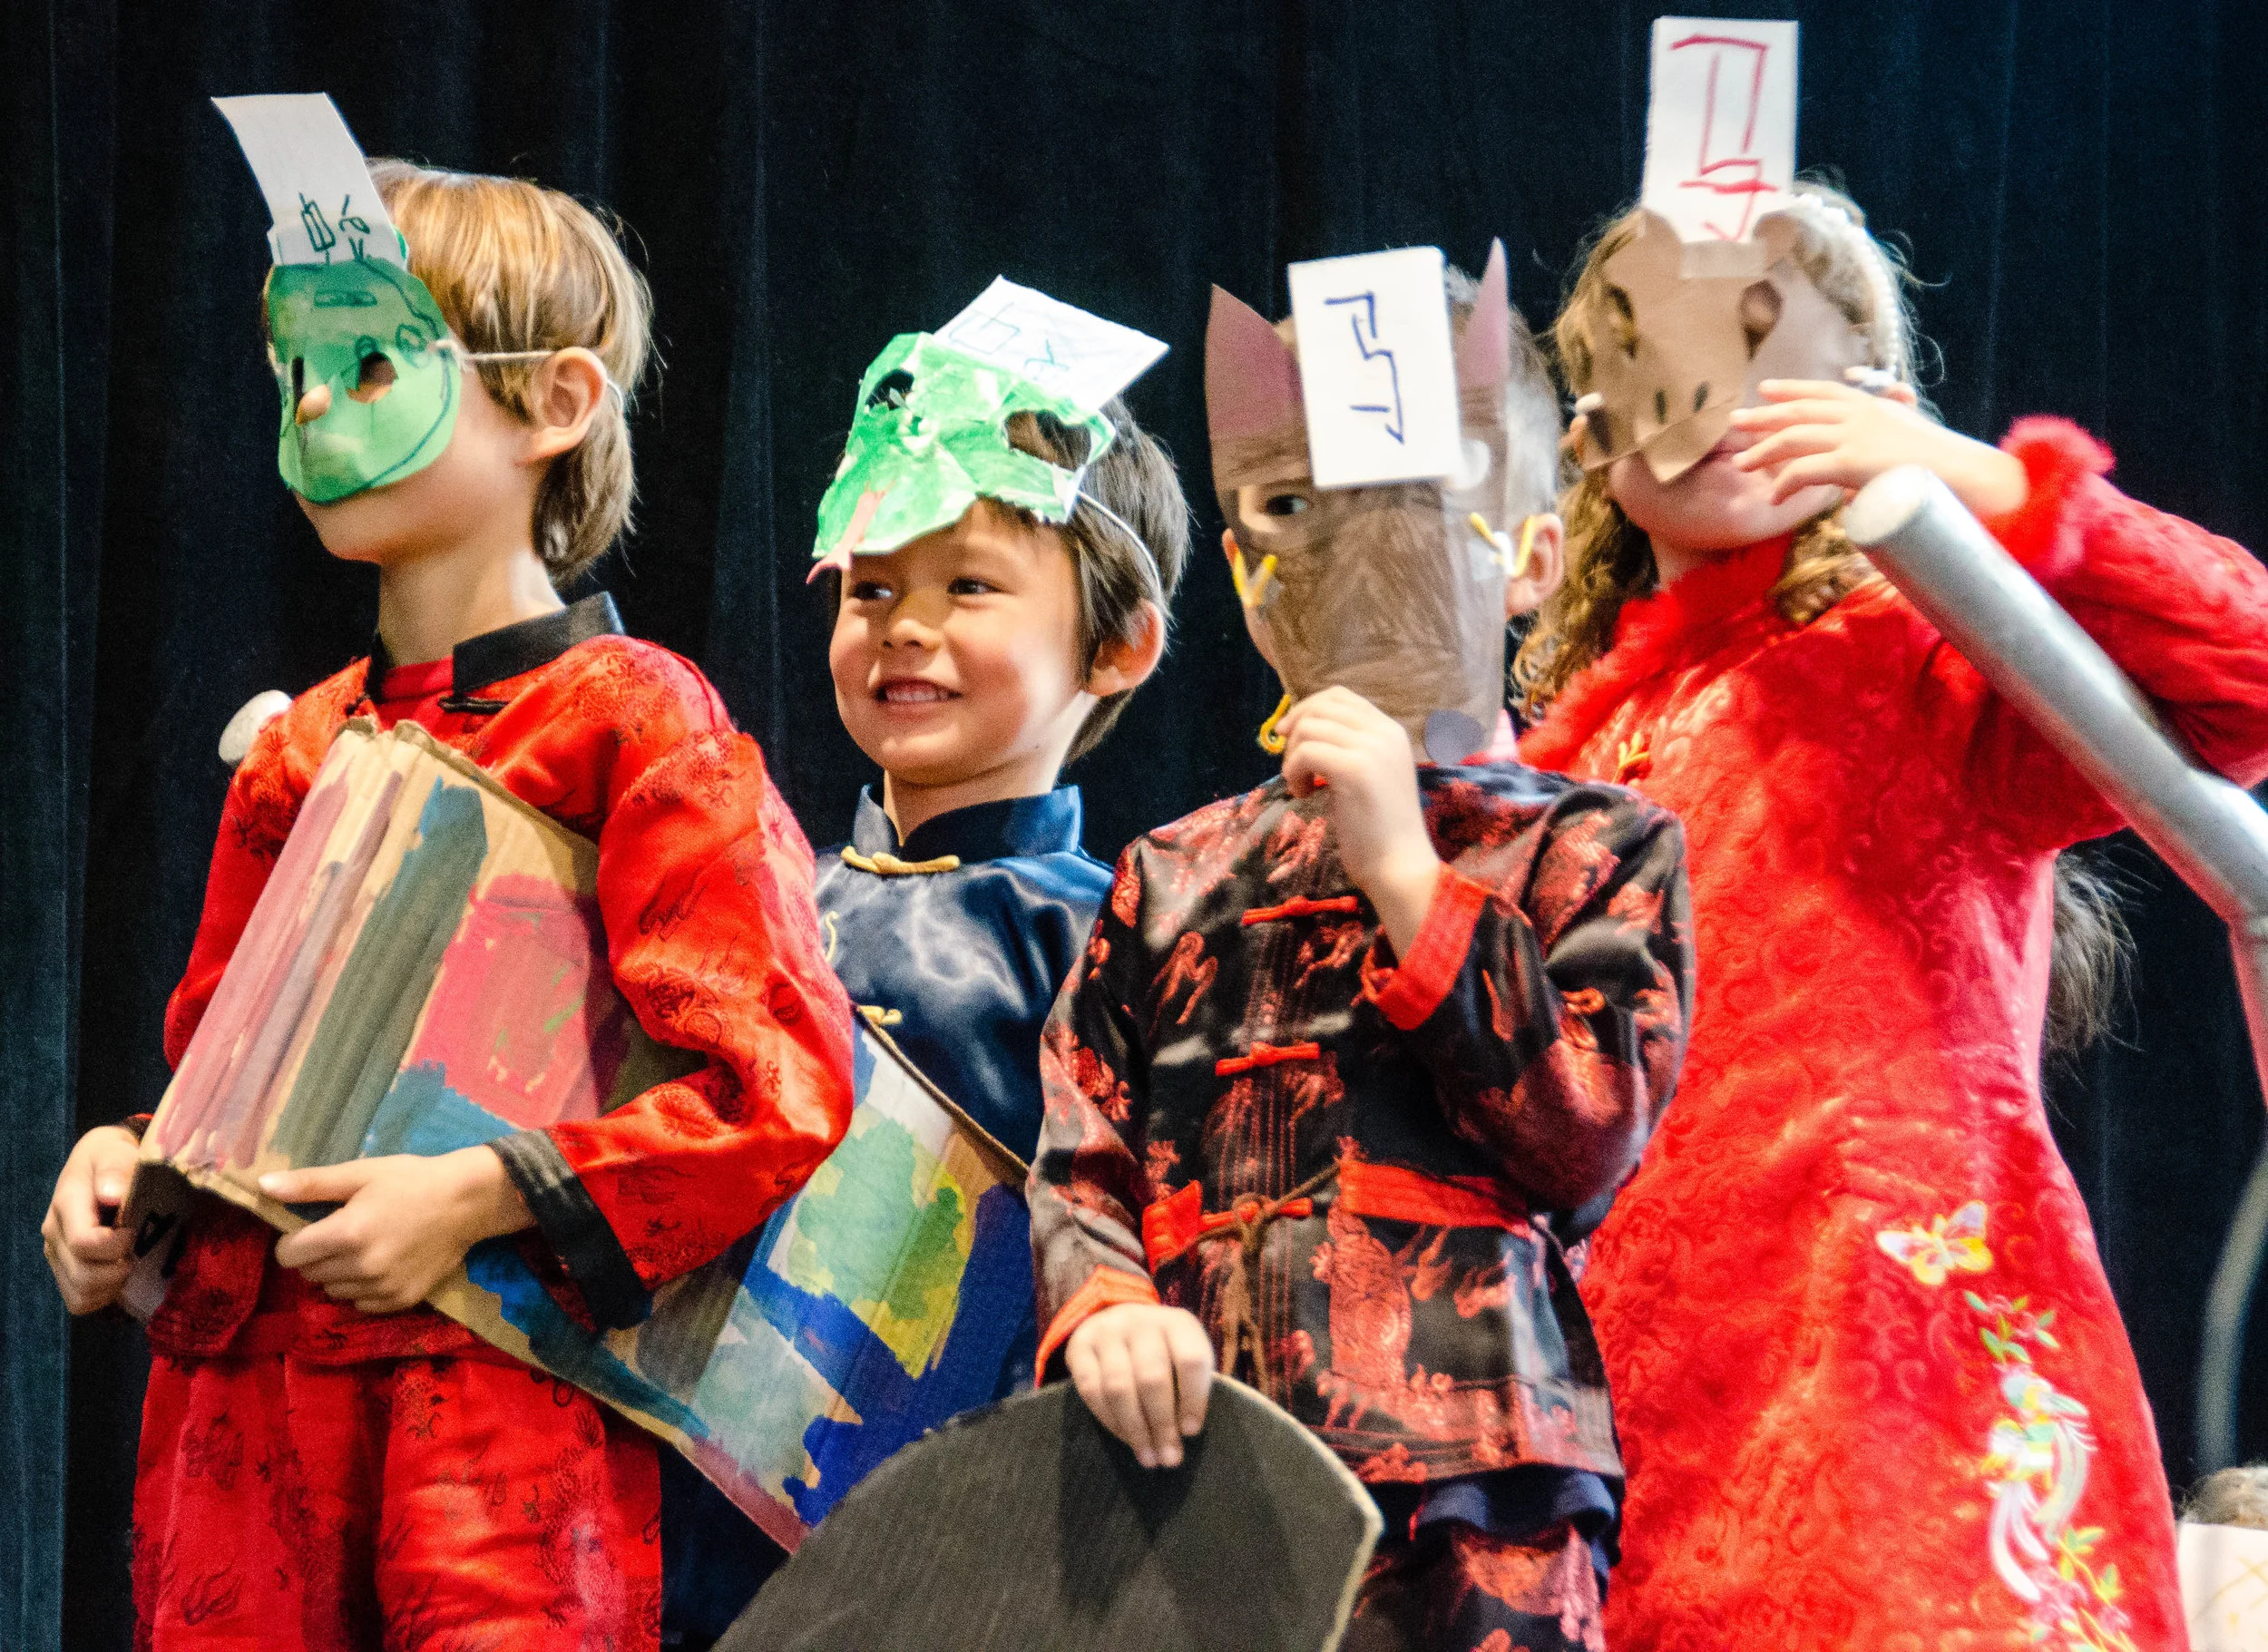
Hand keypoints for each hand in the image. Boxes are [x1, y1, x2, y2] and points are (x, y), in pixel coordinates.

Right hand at [41, 1125, 142, 1314]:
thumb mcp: (115, 1150)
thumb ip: (115, 1168)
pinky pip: (79, 1301)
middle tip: (137, 1252)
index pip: (84, 1243)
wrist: (99, 1162)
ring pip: (80, 1294)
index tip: (135, 1231)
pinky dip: (102, 1296)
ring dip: (111, 1286)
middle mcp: (54, 1234)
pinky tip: (118, 1276)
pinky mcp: (63, 1268)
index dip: (116, 1245)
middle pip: (83, 1275)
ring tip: (128, 1263)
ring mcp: (56, 1254)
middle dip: (117, 1270)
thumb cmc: (111, 1155)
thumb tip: (112, 1195)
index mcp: (66, 1205)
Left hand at [264, 1147, 531, 1313]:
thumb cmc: (411, 1180)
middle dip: (316, 1255)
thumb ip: (310, 1184)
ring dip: (337, 1273)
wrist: (468, 1202)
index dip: (293, 1240)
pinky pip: (360, 1304)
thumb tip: (262, 1187)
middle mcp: (361, 1267)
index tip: (312, 1227)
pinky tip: (380, 1264)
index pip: (289, 1255)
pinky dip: (361, 1288)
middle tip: (341, 1233)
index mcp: (346, 1233)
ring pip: (332, 1290)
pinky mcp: (401, 1301)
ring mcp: (382, 1288)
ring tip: (363, 1249)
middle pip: (309, 1274)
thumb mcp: (360, 1173)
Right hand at [1067, 1301, 1214, 1468]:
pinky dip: (1110, 1421)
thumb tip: (1183, 1435)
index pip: (1191, 1360)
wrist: (1120, 1320)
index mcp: (1177, 1323)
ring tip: (1148, 1457)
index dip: (1194, 1399)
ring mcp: (1106, 1332)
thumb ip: (1189, 1386)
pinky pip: (1091, 1390)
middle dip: (1162, 1424)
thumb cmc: (1163, 1350)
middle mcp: (1140, 1322)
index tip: (1191, 1432)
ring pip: (1118, 1387)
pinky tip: (1125, 1438)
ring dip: (1135, 1430)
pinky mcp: (1079, 1346)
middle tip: (1169, 1457)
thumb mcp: (1184, 1355)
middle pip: (1151, 1378)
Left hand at [1278, 687, 1440, 955]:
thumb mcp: (1370, 776)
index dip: (1309, 709)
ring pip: (1309, 727)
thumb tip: (1302, 728)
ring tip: (1301, 786)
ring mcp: (1372, 749)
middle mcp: (1385, 732)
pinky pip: (1305, 752)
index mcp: (1391, 731)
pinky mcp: (1355, 770)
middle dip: (1295, 729)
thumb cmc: (1380, 830)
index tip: (1291, 736)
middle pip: (1322, 705)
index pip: (1341, 696)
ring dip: (1293, 756)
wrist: (1400, 866)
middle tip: (1290, 763)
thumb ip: (1349, 749)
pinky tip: (1304, 795)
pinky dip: (1293, 772)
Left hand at [1730, 375, 2028, 518]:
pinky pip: (1805, 471)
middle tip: (1735, 420)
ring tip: (1742, 465)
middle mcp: (1860, 415)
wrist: (1970, 475)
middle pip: (1800, 411)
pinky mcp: (1852, 463)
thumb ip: (1882, 447)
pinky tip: (1772, 497)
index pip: (1824, 391)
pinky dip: (1785, 484)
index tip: (1766, 389)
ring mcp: (1855, 437)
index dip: (1793, 389)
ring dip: (1763, 452)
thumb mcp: (1911, 443)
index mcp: (1873, 406)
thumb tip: (1854, 476)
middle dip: (1765, 416)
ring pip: (1794, 439)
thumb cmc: (1945, 466)